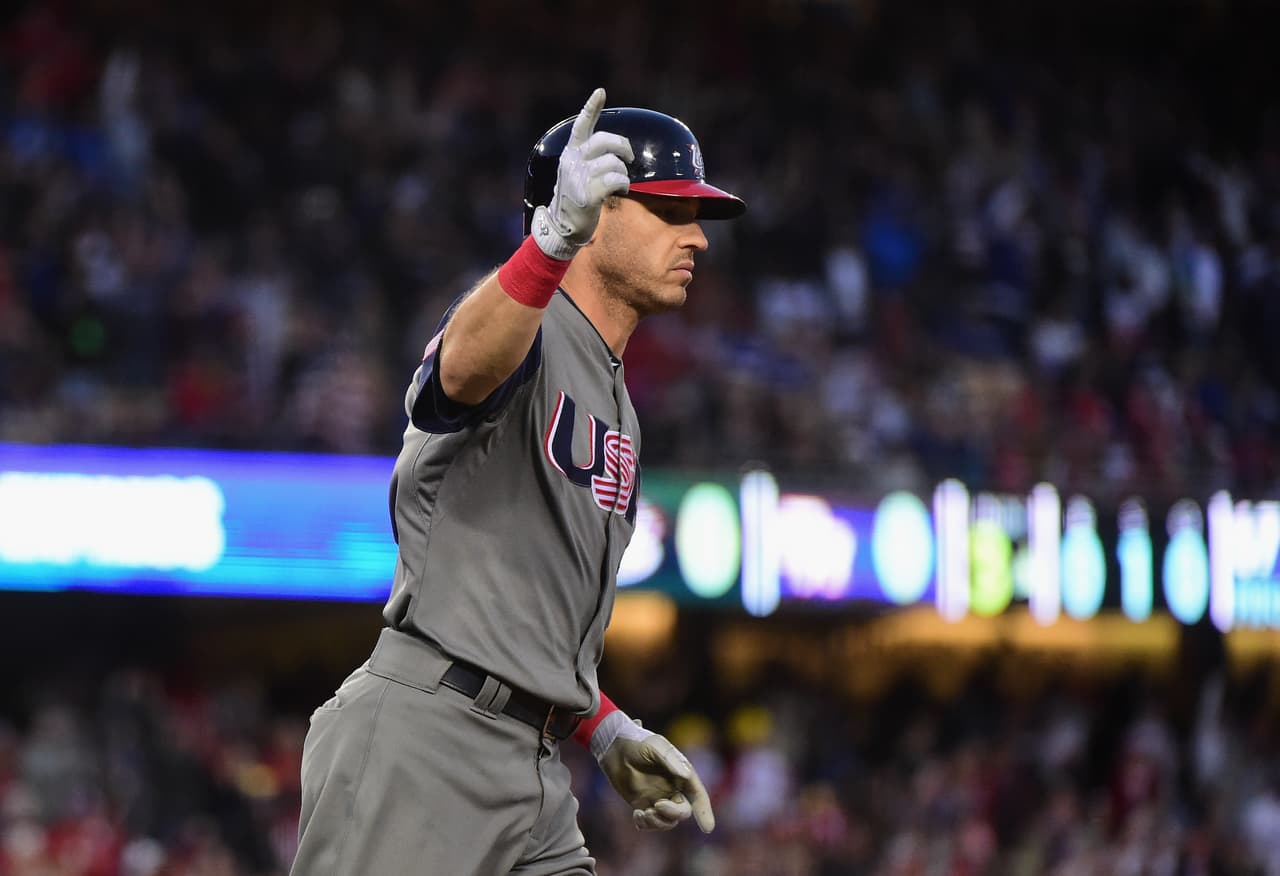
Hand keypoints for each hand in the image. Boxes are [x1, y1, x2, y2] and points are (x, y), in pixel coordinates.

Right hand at [531, 87, 633, 259]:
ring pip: (614, 163)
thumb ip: (587, 158)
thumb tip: (613, 150)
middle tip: (628, 157)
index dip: (592, 108)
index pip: (581, 125)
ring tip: (619, 183)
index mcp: (570, 153)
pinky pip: (617, 180)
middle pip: (605, 141)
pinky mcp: (589, 194)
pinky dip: (623, 185)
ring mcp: (580, 177)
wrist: (562, 227)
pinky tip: (620, 191)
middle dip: (622, 147)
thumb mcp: (574, 173)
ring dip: (623, 173)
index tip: (600, 92)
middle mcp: (573, 161)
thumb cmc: (574, 200)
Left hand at [599, 730, 714, 832]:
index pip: (698, 795)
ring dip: (658, 822)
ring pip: (667, 821)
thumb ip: (670, 759)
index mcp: (681, 773)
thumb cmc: (637, 741)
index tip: (707, 828)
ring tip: (643, 813)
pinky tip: (636, 815)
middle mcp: (672, 788)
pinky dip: (645, 824)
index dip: (704, 812)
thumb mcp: (654, 746)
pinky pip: (650, 822)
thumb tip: (686, 775)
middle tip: (655, 806)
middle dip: (672, 813)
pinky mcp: (642, 804)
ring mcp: (658, 797)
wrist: (613, 745)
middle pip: (682, 812)